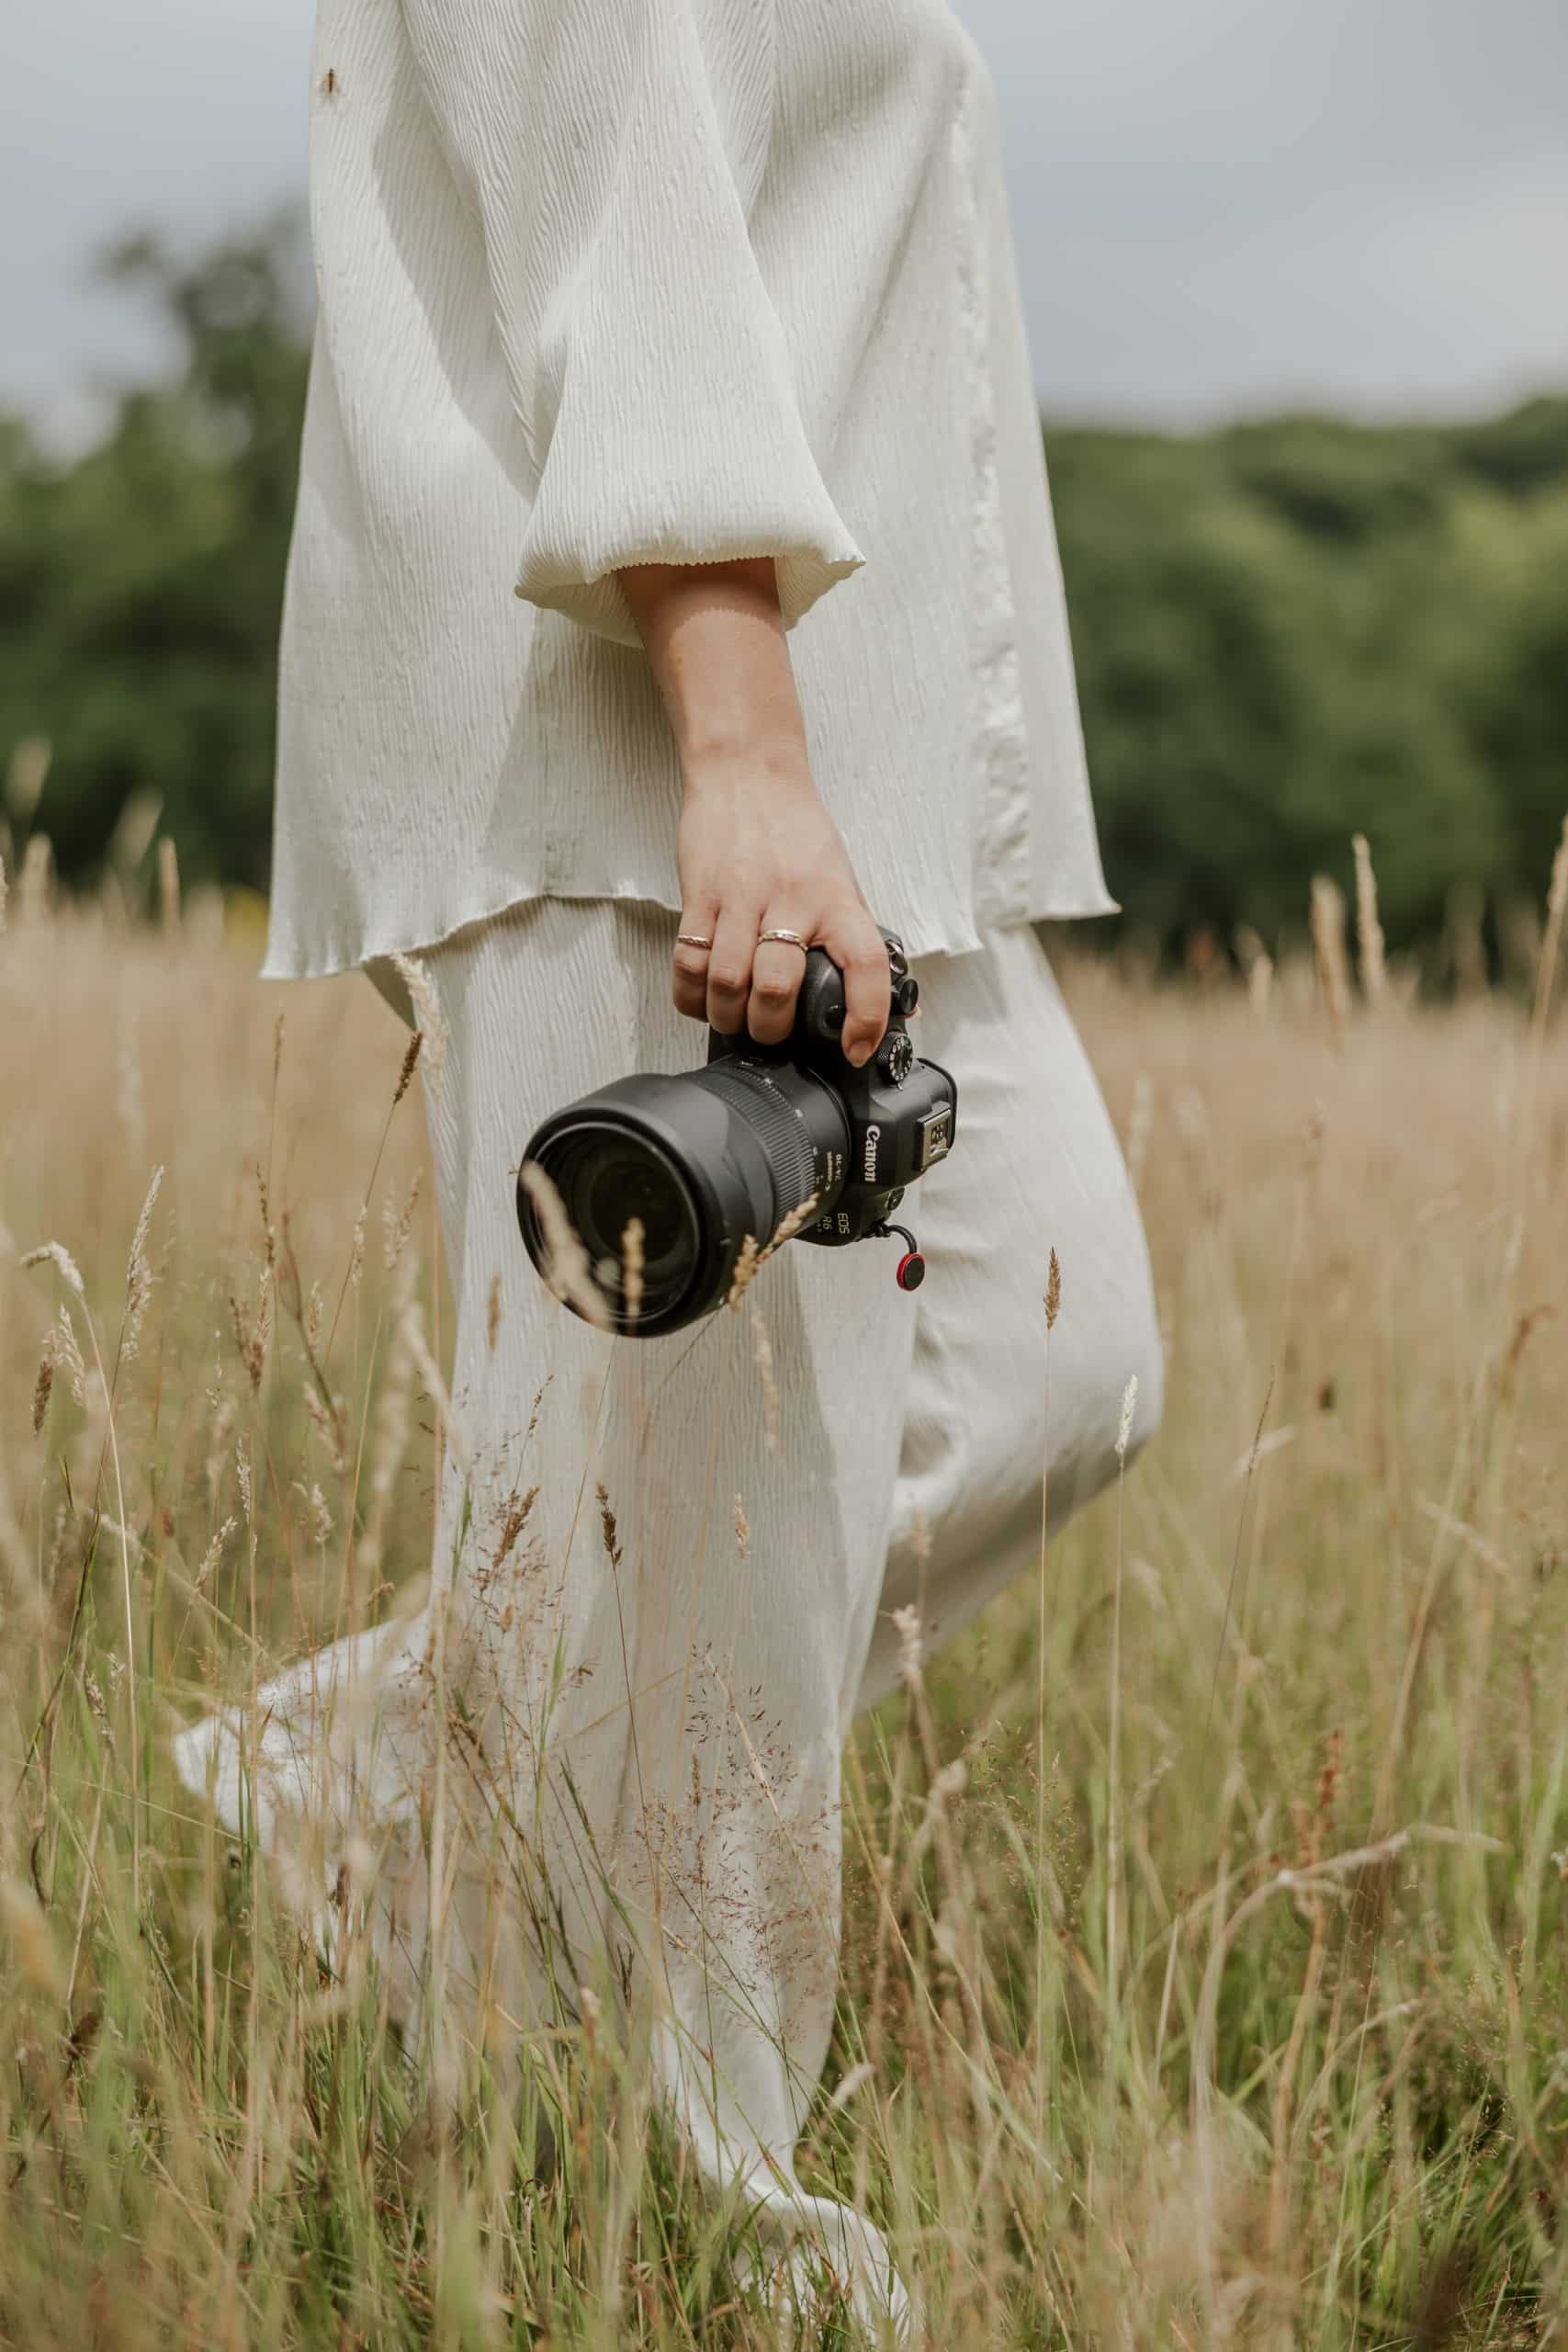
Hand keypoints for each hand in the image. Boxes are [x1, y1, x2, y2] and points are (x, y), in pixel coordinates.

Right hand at [674, 765, 890, 1059]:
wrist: (747, 773)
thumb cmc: (796, 833)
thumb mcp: (841, 882)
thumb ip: (860, 942)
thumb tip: (902, 1004)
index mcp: (837, 900)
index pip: (866, 963)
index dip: (866, 1015)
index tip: (857, 1049)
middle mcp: (792, 899)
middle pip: (777, 987)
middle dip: (770, 1028)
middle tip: (769, 1033)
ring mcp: (741, 897)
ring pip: (728, 981)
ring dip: (727, 1016)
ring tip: (732, 1019)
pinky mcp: (700, 895)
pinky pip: (689, 960)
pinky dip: (691, 994)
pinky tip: (700, 998)